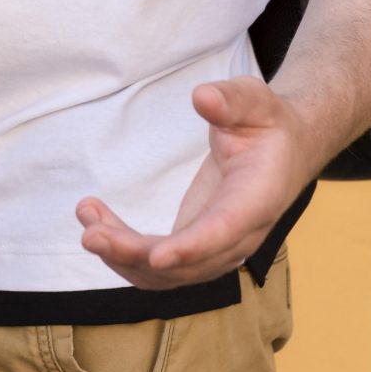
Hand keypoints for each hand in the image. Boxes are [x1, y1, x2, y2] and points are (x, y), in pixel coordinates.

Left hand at [74, 79, 318, 288]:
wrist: (283, 152)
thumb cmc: (267, 124)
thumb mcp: (257, 101)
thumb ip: (233, 100)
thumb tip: (202, 97)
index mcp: (257, 200)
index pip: (225, 231)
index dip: (192, 248)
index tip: (156, 257)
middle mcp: (238, 236)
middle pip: (187, 263)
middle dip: (135, 254)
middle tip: (90, 234)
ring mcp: (216, 248)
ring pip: (166, 274)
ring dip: (121, 255)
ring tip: (86, 215)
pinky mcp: (194, 246)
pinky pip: (156, 264)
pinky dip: (123, 250)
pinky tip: (95, 219)